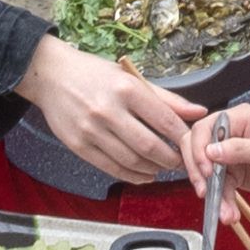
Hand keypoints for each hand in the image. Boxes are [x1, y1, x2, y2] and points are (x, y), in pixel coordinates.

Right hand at [18, 31, 195, 179]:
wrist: (50, 75)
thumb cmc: (94, 74)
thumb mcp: (130, 77)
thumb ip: (167, 98)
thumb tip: (199, 112)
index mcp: (126, 89)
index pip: (165, 120)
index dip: (183, 138)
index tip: (191, 145)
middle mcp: (108, 110)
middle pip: (150, 146)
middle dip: (171, 159)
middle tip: (180, 162)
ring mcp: (91, 130)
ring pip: (132, 161)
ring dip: (153, 169)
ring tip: (161, 167)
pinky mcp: (78, 146)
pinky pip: (111, 168)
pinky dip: (132, 176)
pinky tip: (143, 174)